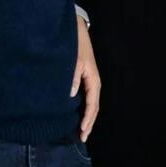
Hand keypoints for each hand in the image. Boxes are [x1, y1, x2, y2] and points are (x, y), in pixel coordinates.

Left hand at [71, 15, 100, 141]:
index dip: (88, 118)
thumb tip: (71, 95)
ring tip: (80, 131)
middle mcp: (92, 80)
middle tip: (82, 138)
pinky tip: (77, 113)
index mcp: (93, 78)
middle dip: (89, 122)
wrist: (75, 28)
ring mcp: (88, 79)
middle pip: (94, 105)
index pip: (93, 103)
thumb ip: (73, 76)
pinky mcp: (83, 76)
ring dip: (87, 116)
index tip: (82, 131)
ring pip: (90, 102)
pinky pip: (85, 96)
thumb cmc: (76, 43)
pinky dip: (83, 108)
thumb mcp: (74, 59)